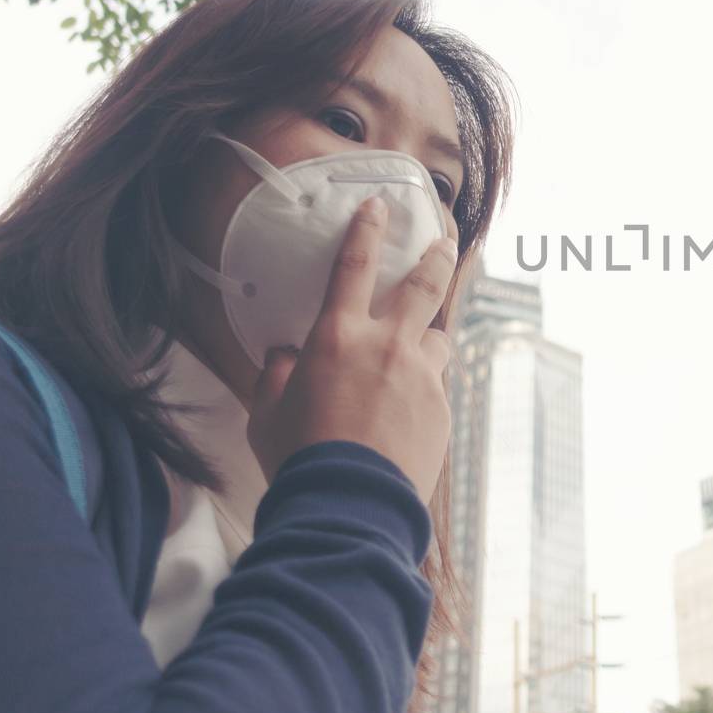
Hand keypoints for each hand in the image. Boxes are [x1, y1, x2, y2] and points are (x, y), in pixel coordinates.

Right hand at [246, 195, 456, 504]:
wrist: (351, 505)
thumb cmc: (300, 460)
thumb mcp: (267, 413)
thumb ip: (278, 374)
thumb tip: (287, 355)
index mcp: (338, 338)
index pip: (353, 265)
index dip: (366, 229)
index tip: (377, 207)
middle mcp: (387, 347)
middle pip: (424, 284)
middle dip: (437, 255)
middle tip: (445, 240)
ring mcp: (421, 377)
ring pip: (436, 338)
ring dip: (425, 338)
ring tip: (414, 353)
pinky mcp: (441, 409)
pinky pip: (434, 386)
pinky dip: (420, 389)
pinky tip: (404, 414)